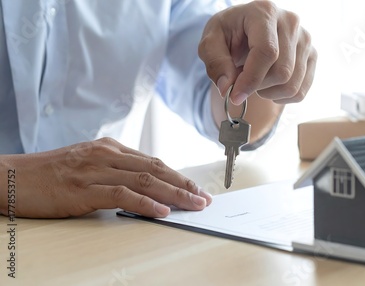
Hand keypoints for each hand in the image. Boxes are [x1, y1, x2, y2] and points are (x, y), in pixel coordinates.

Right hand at [0, 138, 211, 217]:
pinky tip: (162, 211)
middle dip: (184, 184)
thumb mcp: (87, 163)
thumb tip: (144, 182)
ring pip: (145, 180)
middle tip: (204, 198)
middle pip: (156, 169)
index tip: (196, 188)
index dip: (178, 176)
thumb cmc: (50, 173)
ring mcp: (95, 170)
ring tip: (194, 205)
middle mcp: (106, 155)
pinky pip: (121, 194)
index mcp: (110, 148)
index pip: (153, 161)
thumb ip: (115, 169)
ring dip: (174, 194)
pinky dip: (145, 203)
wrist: (11, 177)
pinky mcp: (83, 188)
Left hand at [199, 1, 316, 104]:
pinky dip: (281, 97)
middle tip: (242, 82)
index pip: (267, 52)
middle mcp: (291, 21)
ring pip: (292, 85)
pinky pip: (300, 91)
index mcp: (264, 12)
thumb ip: (215, 62)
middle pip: (282, 72)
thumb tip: (227, 87)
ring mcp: (305, 39)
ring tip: (255, 81)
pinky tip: (269, 86)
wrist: (244, 31)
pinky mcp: (312, 55)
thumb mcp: (210, 43)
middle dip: (258, 86)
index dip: (251, 79)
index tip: (235, 96)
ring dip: (268, 93)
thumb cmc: (228, 35)